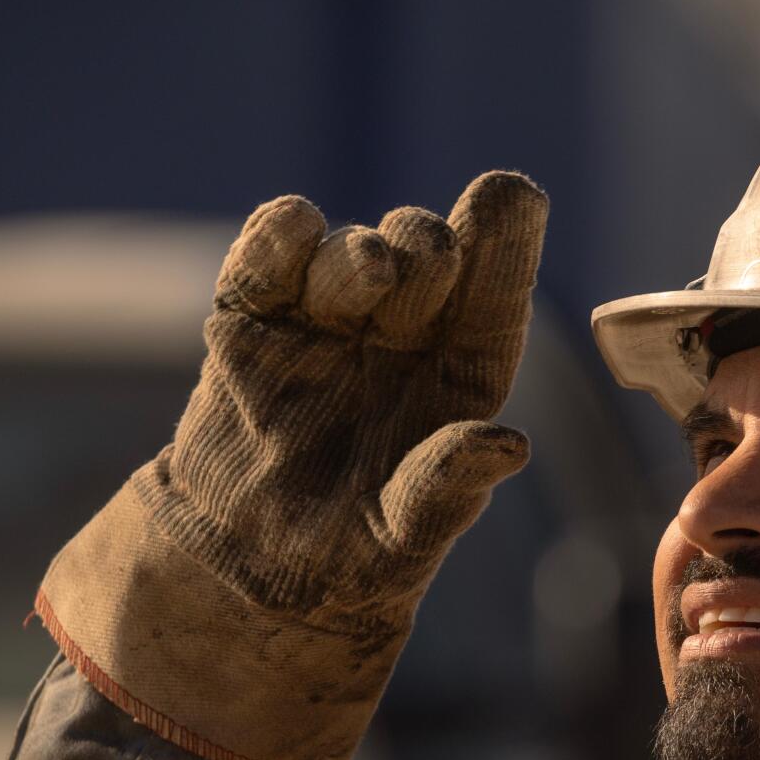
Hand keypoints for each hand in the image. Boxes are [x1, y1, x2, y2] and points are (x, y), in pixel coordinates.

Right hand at [149, 173, 547, 620]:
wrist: (246, 565)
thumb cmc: (351, 557)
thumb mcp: (404, 540)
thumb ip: (447, 488)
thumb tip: (509, 446)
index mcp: (459, 379)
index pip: (492, 303)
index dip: (507, 246)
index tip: (512, 193)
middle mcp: (401, 337)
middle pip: (425, 260)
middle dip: (427, 248)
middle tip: (422, 261)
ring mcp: (327, 321)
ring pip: (352, 253)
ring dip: (362, 251)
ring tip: (370, 268)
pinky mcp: (253, 319)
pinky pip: (268, 260)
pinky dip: (279, 236)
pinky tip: (296, 225)